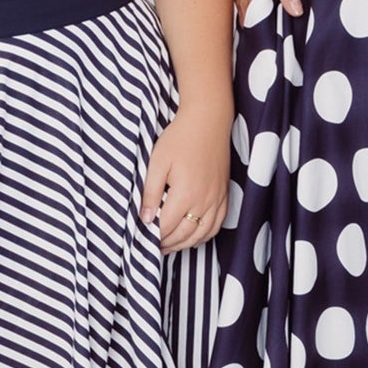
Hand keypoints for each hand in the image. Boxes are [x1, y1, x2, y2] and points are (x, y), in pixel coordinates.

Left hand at [141, 107, 232, 251]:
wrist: (208, 121)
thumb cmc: (180, 138)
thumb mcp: (157, 163)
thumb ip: (150, 193)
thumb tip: (145, 219)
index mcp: (186, 193)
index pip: (167, 226)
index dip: (153, 236)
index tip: (142, 238)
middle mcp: (205, 200)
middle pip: (185, 234)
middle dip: (167, 243)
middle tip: (152, 246)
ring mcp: (217, 199)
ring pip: (202, 234)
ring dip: (185, 243)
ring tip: (169, 246)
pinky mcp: (224, 195)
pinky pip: (216, 225)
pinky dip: (203, 235)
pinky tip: (192, 236)